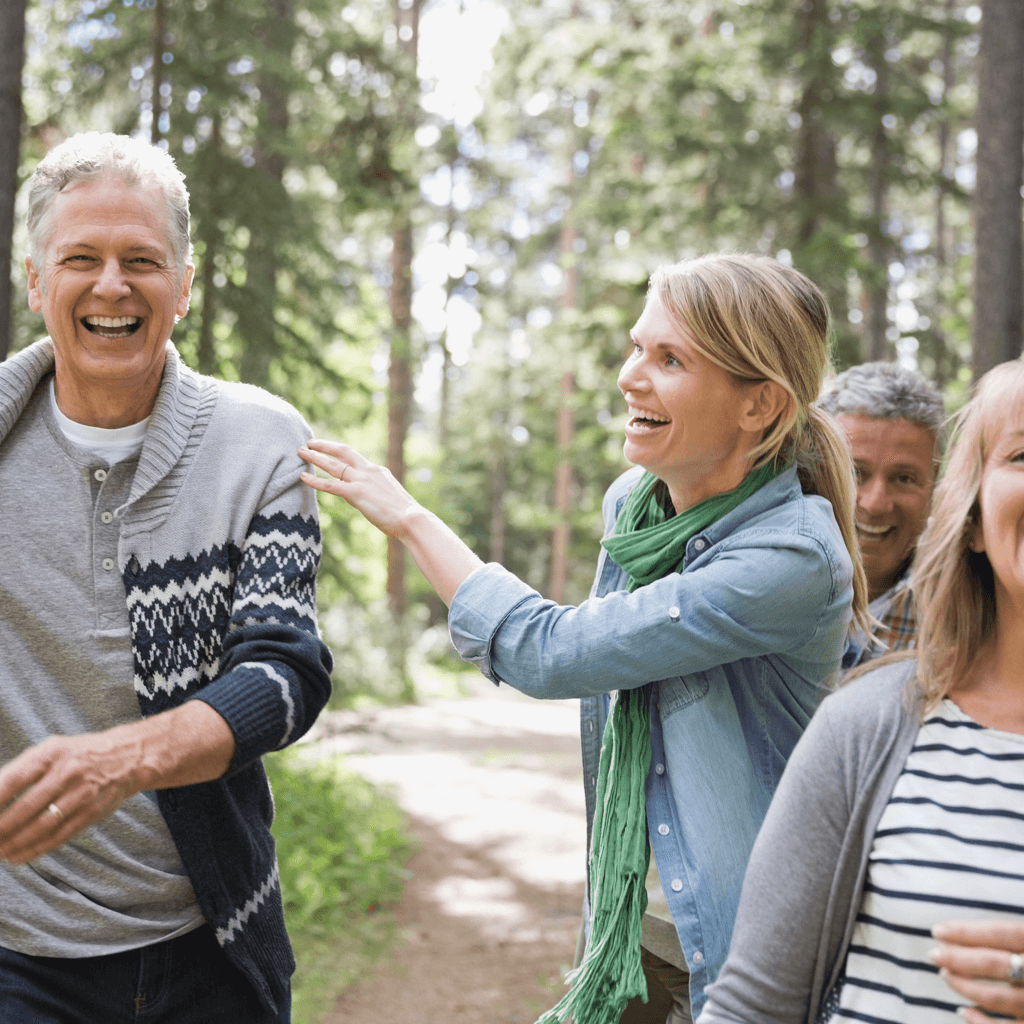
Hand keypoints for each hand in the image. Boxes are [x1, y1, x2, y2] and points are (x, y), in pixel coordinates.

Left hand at [0, 703, 233, 862]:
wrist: (129, 757)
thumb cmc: (80, 754)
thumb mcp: (51, 750)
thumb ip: (21, 771)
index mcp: (52, 753)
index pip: (13, 780)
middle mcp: (68, 772)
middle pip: (25, 808)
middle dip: (0, 829)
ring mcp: (82, 794)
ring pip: (41, 826)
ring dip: (14, 844)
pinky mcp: (92, 812)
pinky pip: (59, 836)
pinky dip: (35, 850)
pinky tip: (18, 856)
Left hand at [299, 439, 419, 538]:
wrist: (411, 518)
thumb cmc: (404, 514)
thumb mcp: (389, 497)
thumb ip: (374, 494)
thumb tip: (361, 498)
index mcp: (378, 471)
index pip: (355, 458)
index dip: (339, 452)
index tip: (329, 449)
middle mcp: (369, 471)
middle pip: (343, 451)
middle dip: (325, 445)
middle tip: (310, 442)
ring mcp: (362, 480)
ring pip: (333, 465)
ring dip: (315, 457)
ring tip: (301, 452)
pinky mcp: (356, 493)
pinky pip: (330, 485)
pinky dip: (315, 480)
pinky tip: (303, 477)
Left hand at [931, 920, 1023, 1021]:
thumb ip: (1010, 935)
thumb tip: (965, 932)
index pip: (1001, 934)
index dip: (966, 931)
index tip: (938, 931)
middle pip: (994, 964)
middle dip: (958, 958)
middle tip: (934, 955)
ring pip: (997, 998)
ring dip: (965, 986)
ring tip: (945, 975)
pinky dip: (982, 1023)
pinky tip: (962, 1011)